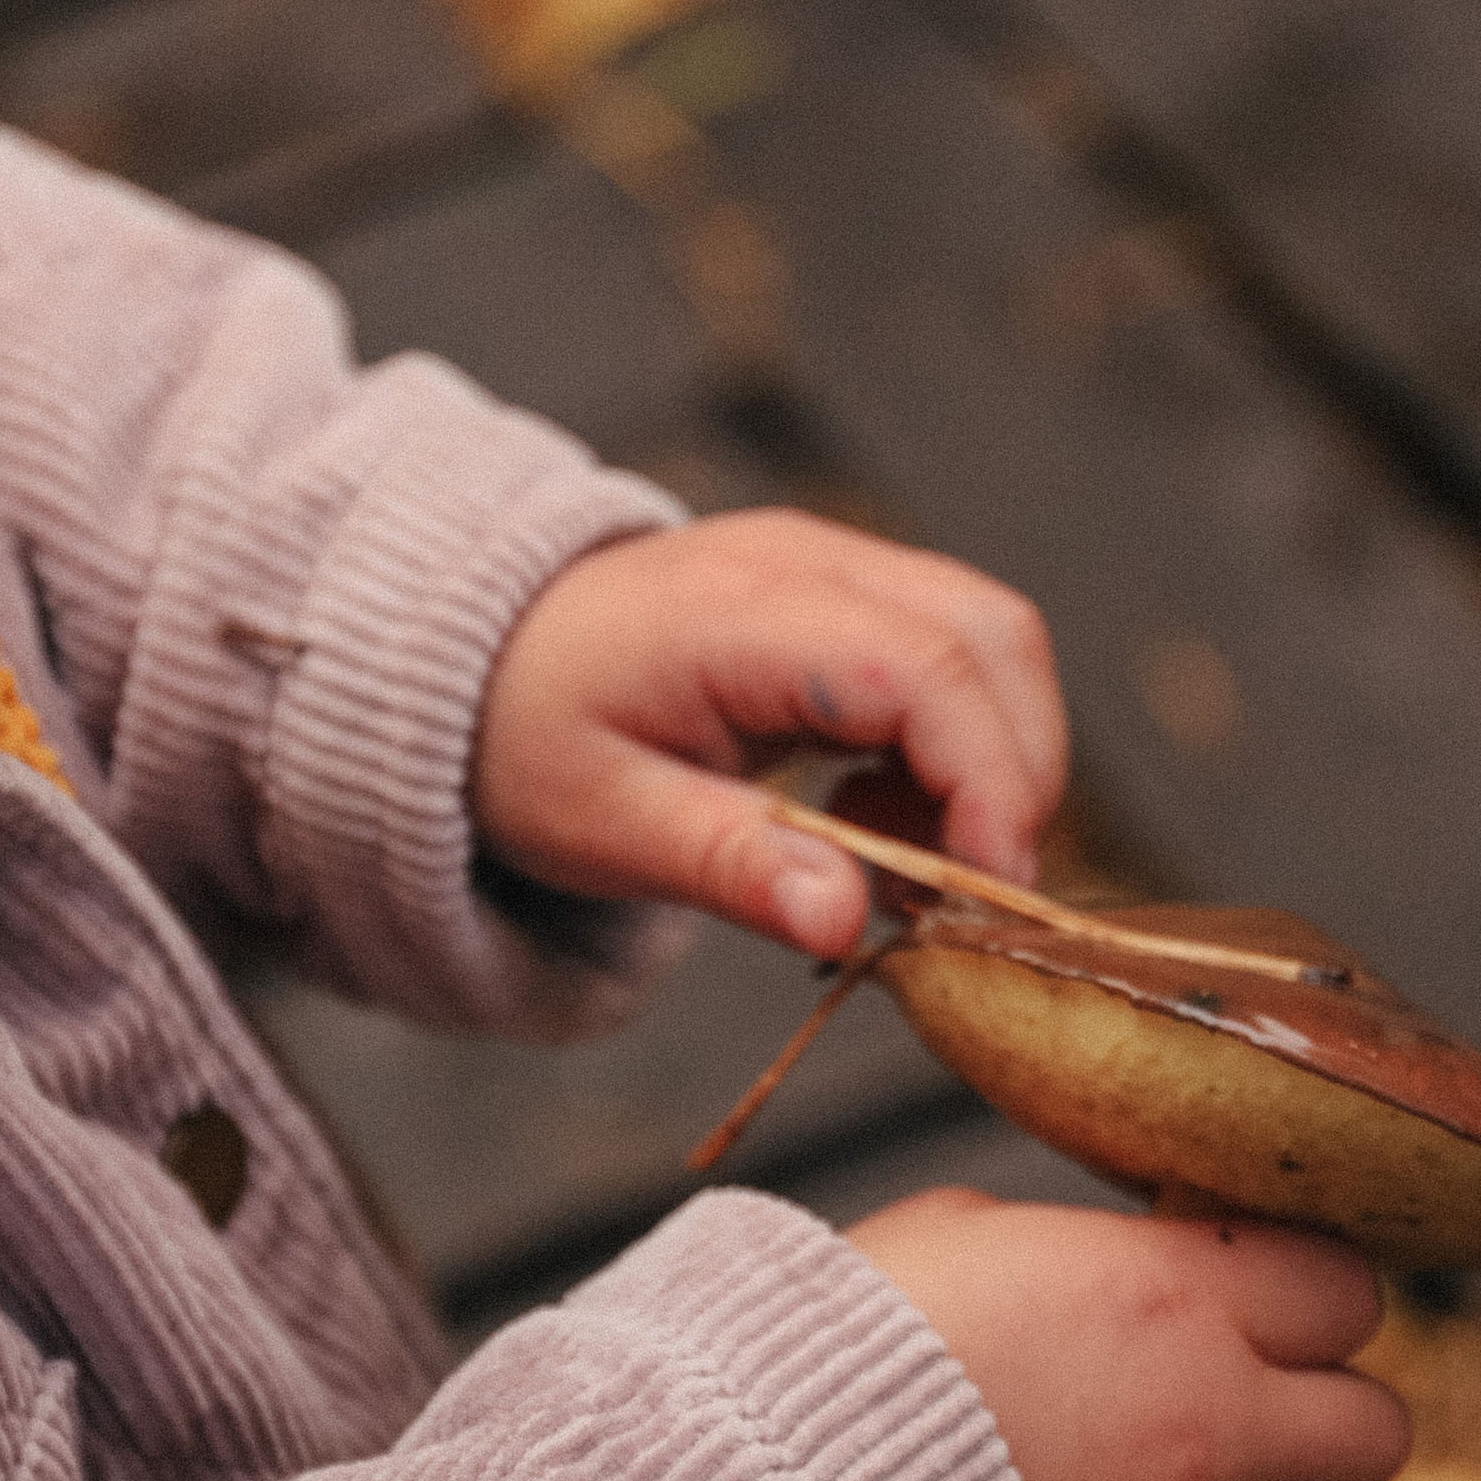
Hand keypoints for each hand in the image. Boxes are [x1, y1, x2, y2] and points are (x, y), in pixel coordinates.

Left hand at [472, 510, 1065, 958]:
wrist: (465, 659)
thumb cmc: (522, 736)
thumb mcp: (601, 826)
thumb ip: (730, 867)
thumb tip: (844, 922)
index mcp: (737, 611)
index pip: (924, 670)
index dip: (984, 783)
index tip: (982, 894)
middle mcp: (805, 559)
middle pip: (993, 635)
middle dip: (1015, 774)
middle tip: (963, 896)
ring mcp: (832, 561)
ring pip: (991, 638)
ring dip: (991, 762)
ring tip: (901, 862)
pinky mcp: (844, 589)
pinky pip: (950, 653)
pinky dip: (954, 746)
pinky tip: (873, 816)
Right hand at [845, 1190, 1409, 1480]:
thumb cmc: (848, 1342)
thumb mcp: (965, 1236)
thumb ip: (1076, 1254)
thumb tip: (1106, 1265)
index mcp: (1179, 1297)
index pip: (1349, 1291)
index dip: (1300, 1292)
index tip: (1250, 1290)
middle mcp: (1215, 1426)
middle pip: (1374, 1433)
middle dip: (1319, 1413)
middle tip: (1239, 1395)